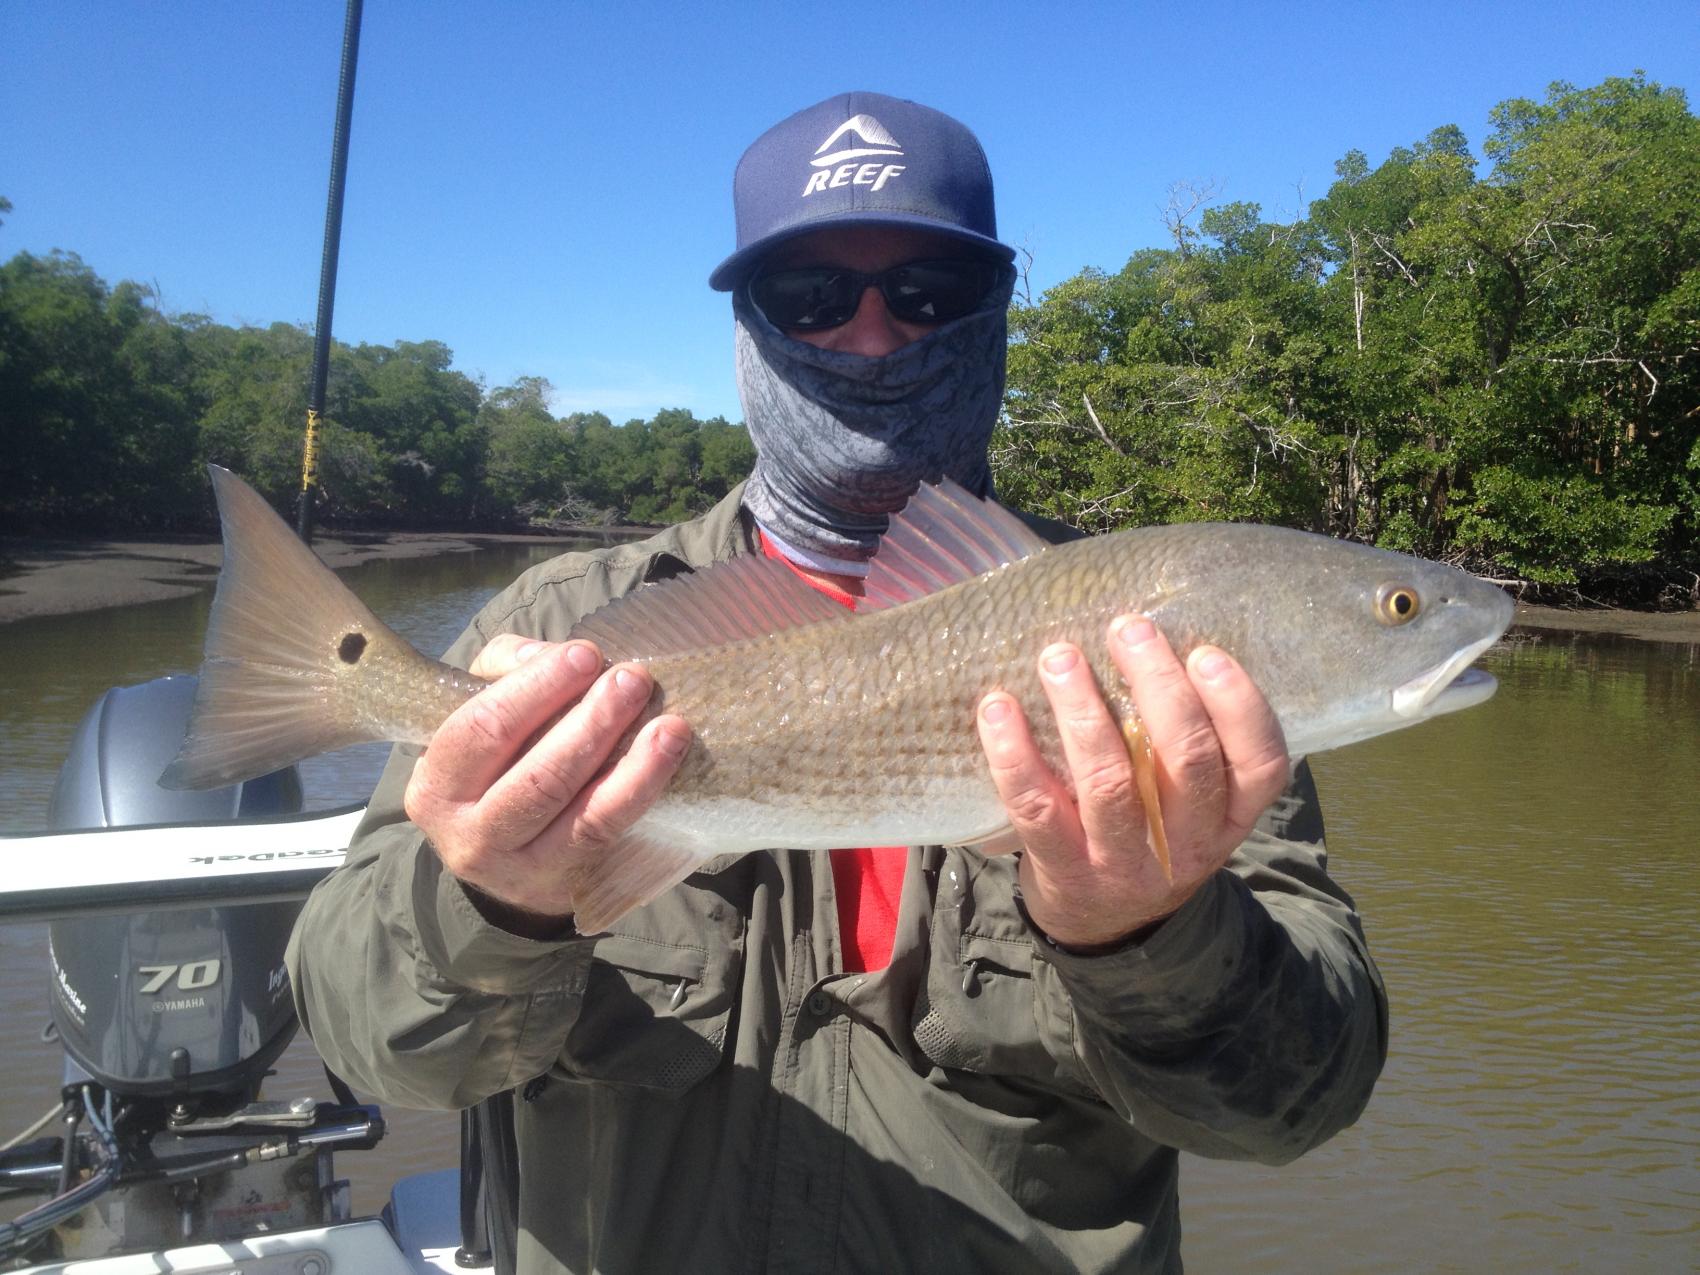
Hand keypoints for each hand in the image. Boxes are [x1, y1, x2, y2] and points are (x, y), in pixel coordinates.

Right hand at [403, 634, 691, 933]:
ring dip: (632, 763)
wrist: (502, 858)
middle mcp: (468, 834)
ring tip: (668, 724)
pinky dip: (640, 792)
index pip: (481, 730)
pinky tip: (666, 757)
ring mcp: (519, 869)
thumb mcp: (478, 715)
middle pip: (537, 776)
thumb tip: (552, 655)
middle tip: (632, 680)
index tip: (584, 655)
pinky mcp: (563, 884)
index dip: (535, 689)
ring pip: (581, 813)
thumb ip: (504, 671)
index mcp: (436, 785)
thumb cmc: (496, 764)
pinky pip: (607, 833)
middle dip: (591, 722)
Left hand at [976, 615, 1290, 949]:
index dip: (1238, 706)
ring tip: (1060, 657)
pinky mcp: (1064, 872)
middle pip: (1187, 762)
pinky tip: (998, 709)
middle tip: (1128, 630)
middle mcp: (1187, 844)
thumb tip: (1151, 638)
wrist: (1101, 928)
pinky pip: (1037, 809)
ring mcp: (1123, 863)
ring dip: (1083, 711)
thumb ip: (1187, 743)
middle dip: (1158, 686)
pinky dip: (1014, 754)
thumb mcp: (1189, 803)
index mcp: (1229, 817)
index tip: (1205, 652)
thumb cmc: (1147, 832)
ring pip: (1111, 783)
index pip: (1262, 764)